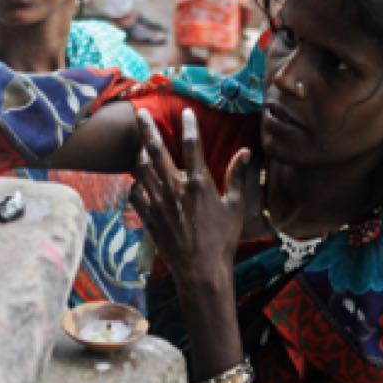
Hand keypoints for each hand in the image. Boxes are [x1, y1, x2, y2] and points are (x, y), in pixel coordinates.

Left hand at [129, 108, 249, 286]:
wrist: (201, 271)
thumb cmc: (223, 239)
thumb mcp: (236, 206)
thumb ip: (238, 176)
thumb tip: (246, 152)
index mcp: (198, 184)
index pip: (192, 145)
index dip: (189, 125)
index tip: (186, 111)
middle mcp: (175, 189)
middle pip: (156, 151)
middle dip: (147, 129)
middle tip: (139, 113)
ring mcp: (159, 203)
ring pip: (142, 170)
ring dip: (139, 154)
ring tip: (140, 144)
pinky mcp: (150, 217)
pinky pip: (136, 194)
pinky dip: (136, 184)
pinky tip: (139, 181)